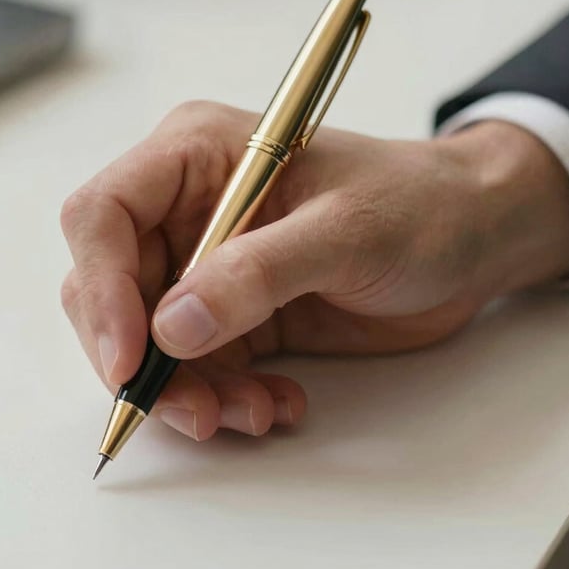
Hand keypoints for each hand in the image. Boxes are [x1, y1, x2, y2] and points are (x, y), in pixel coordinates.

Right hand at [60, 101, 568, 439]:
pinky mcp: (234, 312)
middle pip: (112, 290)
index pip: (103, 214)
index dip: (101, 288)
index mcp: (196, 155)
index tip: (128, 360)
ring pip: (150, 343)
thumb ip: (257, 273)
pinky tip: (276, 403)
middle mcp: (188, 208)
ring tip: (253, 413)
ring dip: (189, 393)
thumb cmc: (417, 205)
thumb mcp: (346, 231)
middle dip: (142, 360)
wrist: (467, 237)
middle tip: (195, 411)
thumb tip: (169, 328)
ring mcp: (209, 264)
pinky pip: (197, 368)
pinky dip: (224, 398)